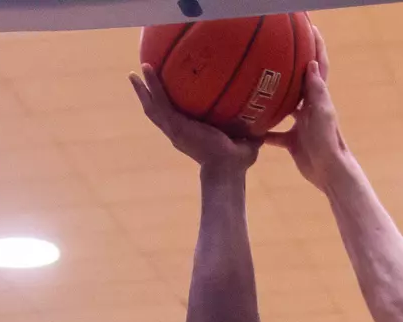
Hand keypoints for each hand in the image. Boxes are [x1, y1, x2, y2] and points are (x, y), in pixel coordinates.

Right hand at [130, 64, 260, 172]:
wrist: (227, 169)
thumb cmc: (237, 161)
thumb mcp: (245, 141)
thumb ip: (251, 131)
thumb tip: (267, 123)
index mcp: (190, 134)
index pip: (176, 117)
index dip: (169, 106)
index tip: (166, 95)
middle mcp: (178, 132)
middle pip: (157, 111)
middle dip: (148, 96)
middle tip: (141, 80)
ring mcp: (174, 129)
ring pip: (153, 107)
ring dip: (143, 89)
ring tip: (135, 73)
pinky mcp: (175, 125)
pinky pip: (160, 102)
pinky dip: (151, 87)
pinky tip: (146, 71)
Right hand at [262, 30, 346, 190]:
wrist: (329, 172)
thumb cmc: (328, 142)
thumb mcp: (322, 114)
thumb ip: (317, 91)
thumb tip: (312, 64)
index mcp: (318, 98)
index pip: (317, 67)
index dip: (316, 47)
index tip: (310, 28)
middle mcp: (309, 108)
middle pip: (297, 83)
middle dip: (290, 66)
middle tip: (276, 49)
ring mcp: (300, 125)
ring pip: (283, 107)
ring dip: (271, 98)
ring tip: (253, 85)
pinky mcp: (292, 141)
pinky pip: (274, 133)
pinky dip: (262, 130)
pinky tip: (247, 127)